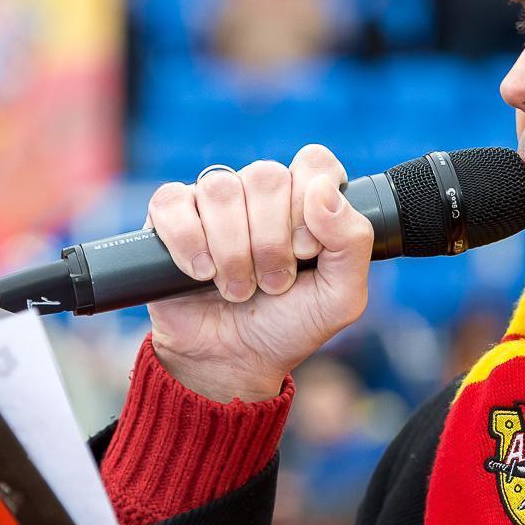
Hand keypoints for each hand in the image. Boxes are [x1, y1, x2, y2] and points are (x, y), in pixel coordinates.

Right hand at [145, 144, 373, 401]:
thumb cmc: (288, 325)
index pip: (314, 162)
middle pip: (266, 176)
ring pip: (220, 189)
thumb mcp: (340, 297)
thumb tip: (323, 190)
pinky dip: (189, 243)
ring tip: (238, 288)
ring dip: (232, 251)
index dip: (310, 203)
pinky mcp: (171, 217)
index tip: (306, 251)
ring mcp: (214, 202)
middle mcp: (260, 193)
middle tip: (272, 283)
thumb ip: (352, 242)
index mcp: (307, 201)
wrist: (233, 362)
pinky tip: (201, 273)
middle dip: (271, 241)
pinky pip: (173, 202)